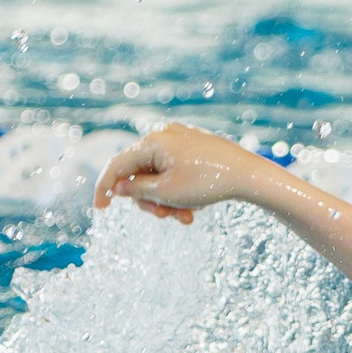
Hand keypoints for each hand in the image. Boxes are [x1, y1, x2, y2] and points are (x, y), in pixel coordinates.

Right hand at [93, 124, 272, 222]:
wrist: (251, 176)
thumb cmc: (208, 183)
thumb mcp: (166, 192)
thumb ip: (137, 190)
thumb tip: (119, 187)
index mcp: (153, 141)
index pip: (117, 165)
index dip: (105, 188)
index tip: (100, 209)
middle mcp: (165, 135)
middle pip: (140, 173)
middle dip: (149, 199)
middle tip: (163, 217)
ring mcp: (181, 140)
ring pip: (158, 176)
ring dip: (165, 200)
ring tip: (185, 217)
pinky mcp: (195, 149)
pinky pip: (175, 172)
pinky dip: (178, 191)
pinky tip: (193, 209)